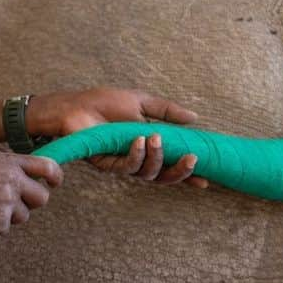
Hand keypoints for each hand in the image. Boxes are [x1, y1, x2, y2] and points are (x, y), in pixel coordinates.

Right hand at [0, 152, 62, 234]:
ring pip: (23, 215)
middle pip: (42, 197)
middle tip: (15, 203)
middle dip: (31, 202)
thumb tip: (27, 177)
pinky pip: (5, 227)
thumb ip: (6, 168)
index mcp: (9, 162)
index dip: (55, 176)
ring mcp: (7, 202)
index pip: (47, 166)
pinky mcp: (0, 222)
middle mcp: (12, 180)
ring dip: (9, 216)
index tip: (54, 183)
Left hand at [30, 88, 207, 187]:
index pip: (171, 165)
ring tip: (156, 138)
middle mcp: (137, 158)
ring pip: (148, 174)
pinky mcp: (107, 164)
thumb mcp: (141, 102)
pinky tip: (138, 141)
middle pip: (164, 176)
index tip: (206, 181)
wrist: (75, 105)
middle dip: (181, 171)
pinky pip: (127, 167)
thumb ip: (167, 111)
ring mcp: (122, 163)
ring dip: (157, 157)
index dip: (188, 174)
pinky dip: (136, 155)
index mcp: (147, 146)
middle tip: (192, 158)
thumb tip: (195, 118)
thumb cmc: (104, 103)